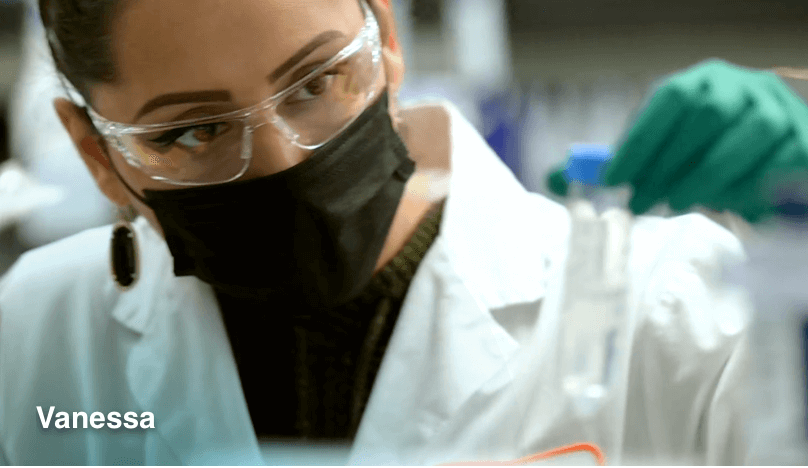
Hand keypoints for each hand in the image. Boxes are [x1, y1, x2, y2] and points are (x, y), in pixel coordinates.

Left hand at [547, 59, 807, 221]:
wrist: (765, 152)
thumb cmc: (700, 154)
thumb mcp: (658, 152)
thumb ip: (613, 164)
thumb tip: (554, 179)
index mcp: (702, 80)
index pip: (671, 100)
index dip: (640, 140)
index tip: (613, 179)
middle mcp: (745, 87)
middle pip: (707, 115)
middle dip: (668, 164)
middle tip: (640, 202)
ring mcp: (779, 111)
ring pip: (748, 137)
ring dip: (706, 177)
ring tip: (676, 204)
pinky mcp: (803, 143)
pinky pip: (780, 164)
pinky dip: (748, 188)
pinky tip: (725, 205)